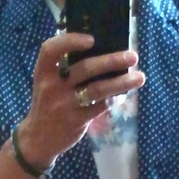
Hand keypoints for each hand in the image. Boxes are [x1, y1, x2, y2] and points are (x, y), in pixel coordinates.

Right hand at [17, 32, 144, 170]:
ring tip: (140, 77)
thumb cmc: (48, 103)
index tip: (92, 39)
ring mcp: (64, 105)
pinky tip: (125, 93)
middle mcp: (52, 87)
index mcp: (43, 72)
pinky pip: (101, 106)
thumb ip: (65, 67)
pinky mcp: (76, 121)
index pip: (50, 50)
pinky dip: (115, 98)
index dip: (70, 41)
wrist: (39, 138)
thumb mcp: (48, 83)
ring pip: (98, 89)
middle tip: (133, 56)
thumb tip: (103, 49)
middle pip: (85, 68)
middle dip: (112, 61)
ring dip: (121, 82)